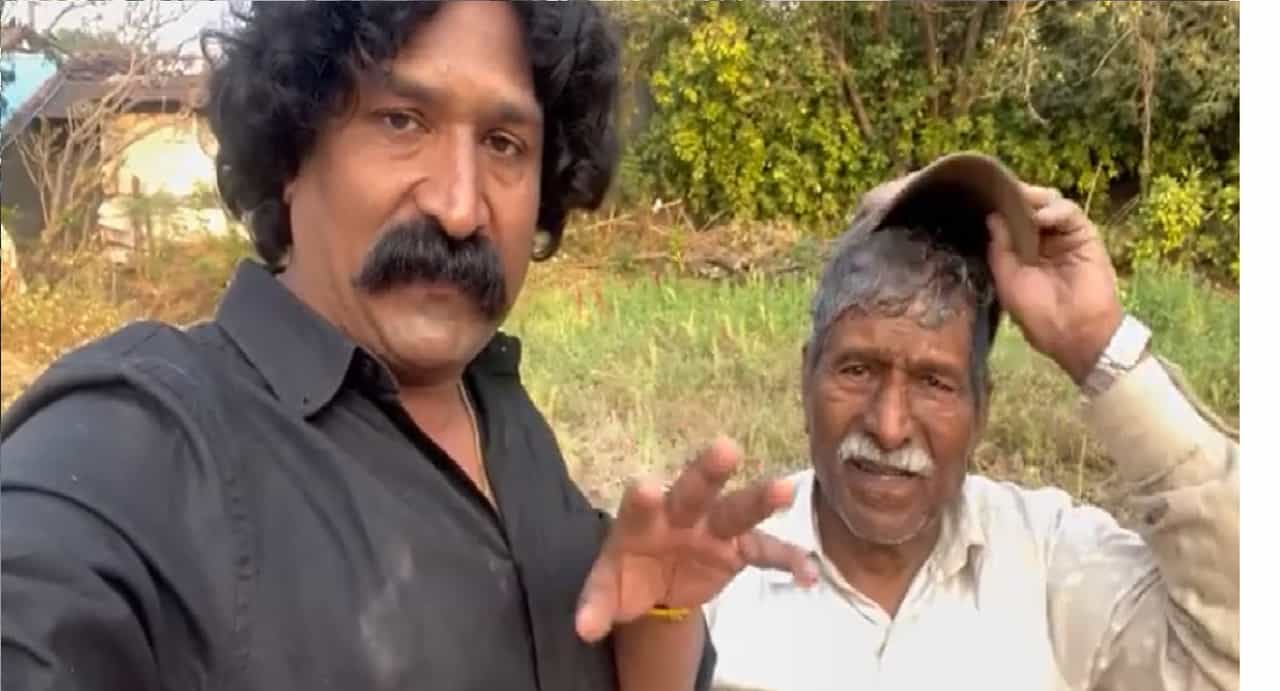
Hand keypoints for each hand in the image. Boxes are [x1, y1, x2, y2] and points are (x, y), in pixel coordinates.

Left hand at [574, 437, 817, 642]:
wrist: (654, 583)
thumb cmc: (626, 575)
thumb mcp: (607, 591)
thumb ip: (595, 606)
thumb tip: (582, 629)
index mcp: (641, 519)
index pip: (639, 504)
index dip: (642, 497)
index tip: (644, 488)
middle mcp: (680, 513)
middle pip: (693, 488)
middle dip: (708, 470)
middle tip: (725, 448)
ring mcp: (712, 528)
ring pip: (737, 509)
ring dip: (760, 499)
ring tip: (786, 488)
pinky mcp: (737, 549)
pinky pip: (766, 552)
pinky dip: (789, 559)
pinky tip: (810, 573)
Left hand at [986, 184, 1124, 383]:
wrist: (1074, 331)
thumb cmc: (1038, 314)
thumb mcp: (1008, 282)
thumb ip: (1000, 249)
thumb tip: (991, 217)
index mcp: (1021, 253)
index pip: (1010, 221)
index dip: (1000, 208)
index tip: (985, 195)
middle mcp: (1043, 241)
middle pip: (1029, 207)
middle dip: (1016, 198)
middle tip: (1003, 191)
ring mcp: (1064, 237)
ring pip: (1049, 204)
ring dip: (1034, 199)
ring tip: (1022, 202)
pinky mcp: (1085, 235)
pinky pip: (1069, 213)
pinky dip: (1055, 210)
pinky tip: (1041, 217)